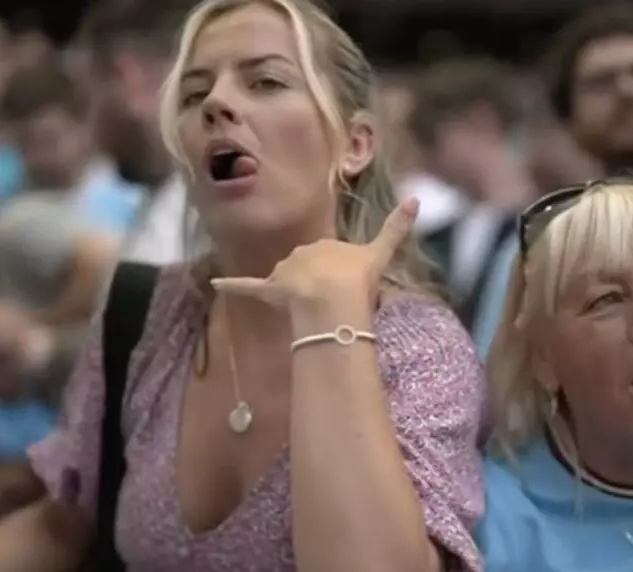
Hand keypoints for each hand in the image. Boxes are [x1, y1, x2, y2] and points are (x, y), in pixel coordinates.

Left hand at [211, 197, 418, 314]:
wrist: (332, 300)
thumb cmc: (358, 280)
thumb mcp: (381, 254)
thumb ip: (396, 228)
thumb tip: (417, 197)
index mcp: (326, 244)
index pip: (331, 257)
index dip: (340, 274)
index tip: (348, 287)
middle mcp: (302, 252)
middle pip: (308, 269)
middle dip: (317, 284)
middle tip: (334, 305)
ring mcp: (284, 272)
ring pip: (287, 281)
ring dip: (295, 294)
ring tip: (312, 313)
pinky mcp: (268, 290)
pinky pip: (246, 286)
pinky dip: (231, 284)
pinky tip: (215, 283)